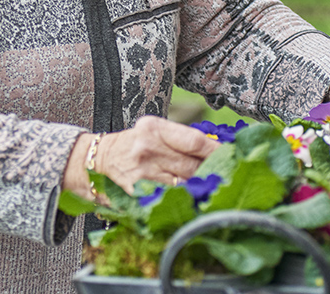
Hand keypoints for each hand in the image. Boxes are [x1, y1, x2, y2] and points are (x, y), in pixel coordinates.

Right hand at [62, 116, 219, 201]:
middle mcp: (148, 148)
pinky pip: (166, 198)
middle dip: (212, 173)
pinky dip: (181, 201)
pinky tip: (192, 202)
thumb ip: (179, 139)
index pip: (194, 141)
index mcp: (154, 128)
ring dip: (201, 189)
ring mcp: (142, 171)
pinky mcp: (137, 191)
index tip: (232, 156)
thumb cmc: (132, 145)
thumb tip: (216, 149)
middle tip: (228, 177)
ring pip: (183, 184)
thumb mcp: (152, 131)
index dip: (217, 151)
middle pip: (192, 165)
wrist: (97, 159)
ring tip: (214, 190)